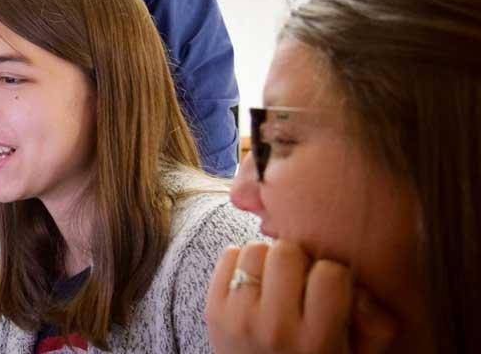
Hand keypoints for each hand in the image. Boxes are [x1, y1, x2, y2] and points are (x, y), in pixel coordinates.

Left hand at [205, 240, 396, 353]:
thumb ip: (377, 326)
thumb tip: (360, 292)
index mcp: (316, 341)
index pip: (330, 273)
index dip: (333, 277)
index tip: (329, 292)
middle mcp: (274, 327)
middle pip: (286, 252)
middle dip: (298, 261)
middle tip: (300, 282)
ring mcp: (238, 317)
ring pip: (255, 249)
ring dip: (268, 260)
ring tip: (276, 283)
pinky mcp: (213, 310)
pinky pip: (228, 255)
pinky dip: (242, 263)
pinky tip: (255, 285)